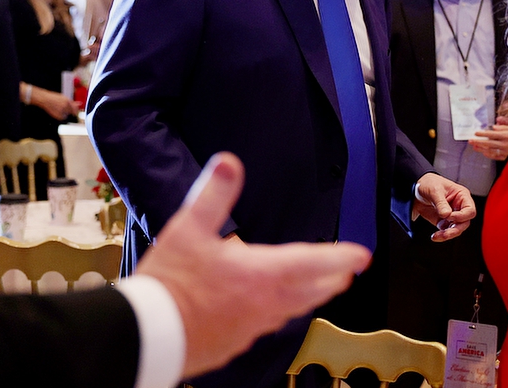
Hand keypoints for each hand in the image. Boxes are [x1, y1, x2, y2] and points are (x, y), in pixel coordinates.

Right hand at [33, 88, 78, 120]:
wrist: (45, 99)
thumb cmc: (54, 98)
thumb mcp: (64, 98)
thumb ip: (72, 102)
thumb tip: (80, 104)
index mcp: (68, 101)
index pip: (75, 108)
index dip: (75, 110)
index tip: (74, 111)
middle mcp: (65, 106)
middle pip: (72, 112)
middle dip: (70, 111)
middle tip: (63, 108)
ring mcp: (61, 111)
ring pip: (67, 114)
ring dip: (65, 113)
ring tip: (58, 108)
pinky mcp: (58, 115)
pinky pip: (62, 117)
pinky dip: (60, 115)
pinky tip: (56, 111)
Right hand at [137, 153, 370, 378]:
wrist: (145, 334)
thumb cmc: (168, 283)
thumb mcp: (187, 229)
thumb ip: (212, 195)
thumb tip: (229, 162)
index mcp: (260, 274)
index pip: (313, 262)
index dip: (341, 257)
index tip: (362, 255)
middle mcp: (264, 304)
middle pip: (310, 291)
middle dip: (331, 279)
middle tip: (348, 272)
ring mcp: (250, 328)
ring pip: (291, 312)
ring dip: (309, 297)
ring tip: (318, 290)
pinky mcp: (233, 344)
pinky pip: (265, 327)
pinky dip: (278, 314)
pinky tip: (268, 312)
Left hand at [413, 173, 475, 241]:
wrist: (413, 188)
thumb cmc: (428, 183)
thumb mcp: (434, 190)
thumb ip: (441, 203)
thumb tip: (447, 215)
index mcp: (462, 196)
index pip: (470, 210)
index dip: (462, 216)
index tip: (449, 216)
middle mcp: (459, 207)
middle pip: (464, 222)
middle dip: (455, 229)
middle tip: (445, 232)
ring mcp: (451, 215)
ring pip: (456, 229)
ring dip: (448, 234)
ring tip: (437, 236)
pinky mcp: (443, 222)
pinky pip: (446, 231)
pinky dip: (442, 235)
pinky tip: (435, 236)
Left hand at [469, 124, 507, 160]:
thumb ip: (505, 126)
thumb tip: (495, 126)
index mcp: (507, 135)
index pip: (491, 134)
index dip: (483, 134)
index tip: (476, 133)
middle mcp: (505, 143)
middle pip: (489, 143)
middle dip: (478, 142)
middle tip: (470, 141)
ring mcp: (506, 151)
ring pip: (491, 150)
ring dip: (482, 149)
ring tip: (474, 147)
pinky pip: (497, 157)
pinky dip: (490, 155)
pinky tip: (484, 153)